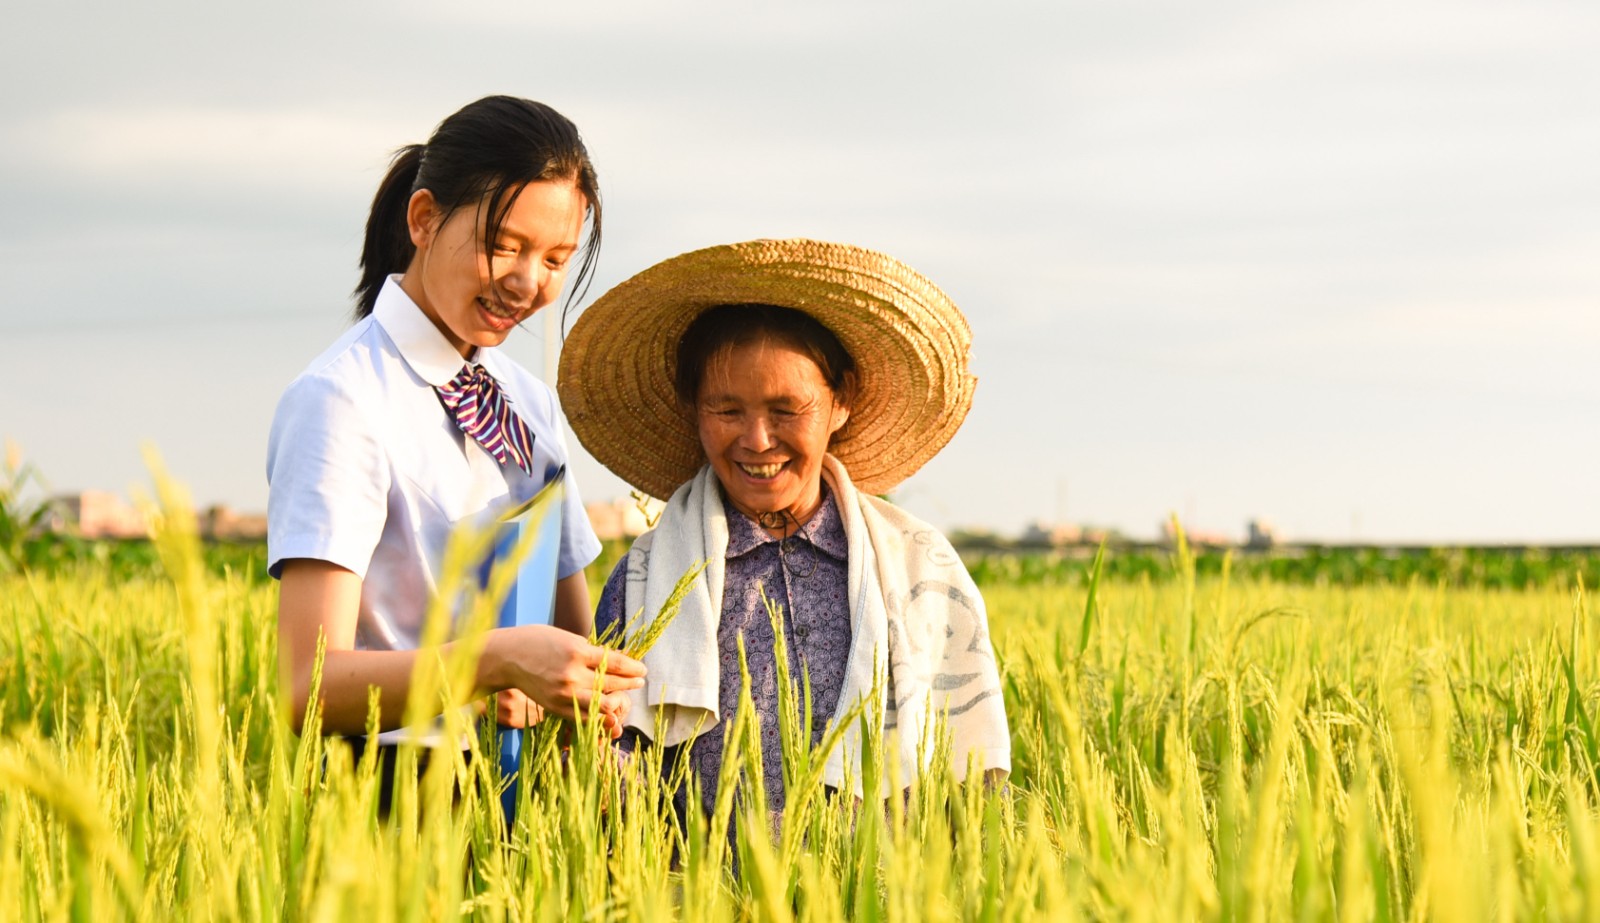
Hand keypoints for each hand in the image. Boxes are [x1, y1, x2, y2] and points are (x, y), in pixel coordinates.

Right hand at [486, 625, 646, 738]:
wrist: (507, 657)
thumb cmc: (537, 641)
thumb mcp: (568, 638)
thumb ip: (591, 651)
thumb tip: (620, 657)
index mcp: (577, 651)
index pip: (615, 662)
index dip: (633, 667)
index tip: (643, 669)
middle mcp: (572, 674)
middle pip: (612, 683)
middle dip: (630, 682)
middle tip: (640, 680)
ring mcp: (564, 693)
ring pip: (602, 703)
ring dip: (618, 699)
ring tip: (626, 695)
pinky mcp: (556, 707)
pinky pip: (584, 715)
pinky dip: (598, 714)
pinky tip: (606, 708)